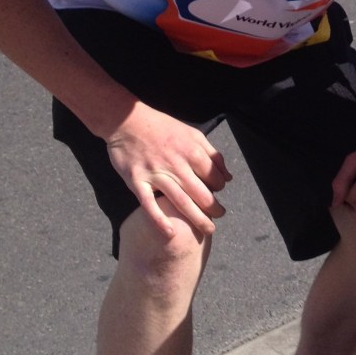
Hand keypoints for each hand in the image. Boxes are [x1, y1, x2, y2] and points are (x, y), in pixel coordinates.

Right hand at [104, 101, 231, 237]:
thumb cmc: (162, 127)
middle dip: (214, 209)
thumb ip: (212, 154)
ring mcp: (156, 174)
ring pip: (181, 202)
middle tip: (218, 217)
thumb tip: (228, 177)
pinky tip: (170, 233)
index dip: (219, 188)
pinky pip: (149, 204)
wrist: (127, 121)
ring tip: (208, 229)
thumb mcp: (192, 133)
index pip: (214, 177)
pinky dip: (159, 220)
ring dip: (197, 219)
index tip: (217, 193)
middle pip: (201, 194)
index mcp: (191, 151)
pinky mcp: (137, 181)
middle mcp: (176, 165)